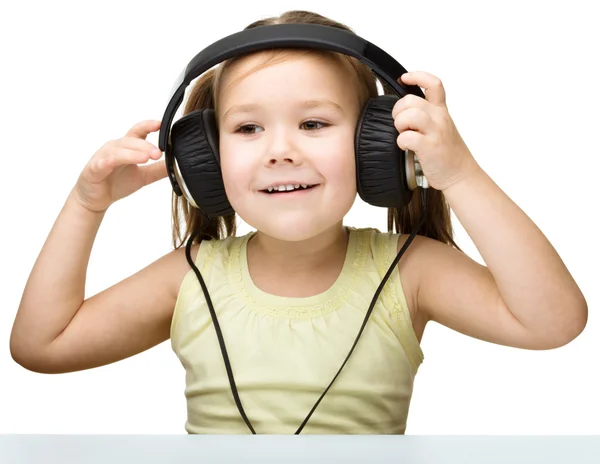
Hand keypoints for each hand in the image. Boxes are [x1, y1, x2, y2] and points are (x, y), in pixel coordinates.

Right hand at [72, 120, 166, 212]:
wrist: (95, 199)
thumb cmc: (116, 183)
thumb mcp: (144, 176)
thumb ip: (159, 170)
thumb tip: (177, 164)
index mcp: (127, 147)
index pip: (139, 132)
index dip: (148, 126)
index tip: (160, 124)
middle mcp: (115, 148)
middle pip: (132, 141)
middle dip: (146, 146)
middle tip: (159, 153)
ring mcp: (104, 156)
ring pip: (120, 150)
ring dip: (134, 152)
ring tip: (147, 157)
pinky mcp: (95, 168)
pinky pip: (105, 162)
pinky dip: (113, 160)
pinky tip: (121, 162)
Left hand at [393, 71, 478, 191]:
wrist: (460, 175)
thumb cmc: (447, 154)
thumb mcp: (440, 128)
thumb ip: (426, 117)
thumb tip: (402, 112)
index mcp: (441, 111)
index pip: (433, 84)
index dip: (417, 76)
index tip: (404, 78)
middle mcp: (439, 118)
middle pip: (411, 99)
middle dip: (398, 110)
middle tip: (400, 124)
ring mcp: (436, 132)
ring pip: (410, 115)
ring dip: (400, 124)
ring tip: (404, 134)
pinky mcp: (430, 147)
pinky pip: (407, 137)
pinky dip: (401, 142)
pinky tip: (406, 147)